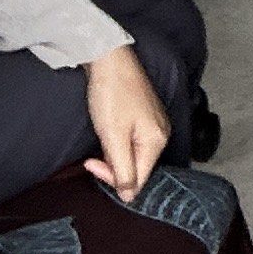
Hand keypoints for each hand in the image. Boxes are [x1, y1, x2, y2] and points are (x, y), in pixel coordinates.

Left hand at [82, 42, 172, 199]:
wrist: (108, 57)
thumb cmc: (111, 93)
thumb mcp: (113, 137)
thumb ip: (123, 170)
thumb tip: (130, 197)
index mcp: (157, 140)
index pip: (138, 179)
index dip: (112, 178)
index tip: (91, 164)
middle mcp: (161, 133)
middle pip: (138, 167)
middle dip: (112, 166)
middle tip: (91, 156)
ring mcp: (154, 123)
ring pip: (133, 154)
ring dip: (113, 153)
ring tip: (101, 135)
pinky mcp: (144, 115)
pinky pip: (132, 140)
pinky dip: (117, 141)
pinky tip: (107, 129)